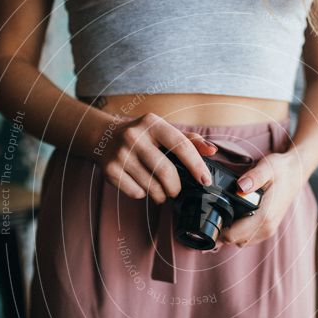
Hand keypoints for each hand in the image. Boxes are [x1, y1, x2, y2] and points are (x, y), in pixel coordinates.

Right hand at [95, 112, 217, 203]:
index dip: (196, 165)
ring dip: (161, 194)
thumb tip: (212, 151)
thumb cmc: (143, 136)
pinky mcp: (110, 170)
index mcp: (152, 123)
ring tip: (161, 192)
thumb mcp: (164, 131)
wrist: (104, 137)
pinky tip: (142, 185)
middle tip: (176, 191)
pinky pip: (136, 193)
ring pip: (151, 186)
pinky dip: (144, 194)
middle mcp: (134, 136)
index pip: (181, 145)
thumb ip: (189, 140)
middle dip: (176, 187)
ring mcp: (120, 154)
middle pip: (166, 172)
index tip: (205, 181)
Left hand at [222, 150, 305, 246]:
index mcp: (265, 217)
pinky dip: (239, 231)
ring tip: (225, 212)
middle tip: (214, 212)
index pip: (233, 235)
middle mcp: (267, 228)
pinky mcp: (267, 229)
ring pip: (240, 241)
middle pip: (234, 240)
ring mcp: (268, 230)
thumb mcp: (267, 167)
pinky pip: (247, 238)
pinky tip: (235, 216)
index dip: (218, 228)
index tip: (211, 215)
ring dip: (230, 232)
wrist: (295, 173)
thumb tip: (241, 187)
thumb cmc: (281, 170)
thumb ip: (254, 177)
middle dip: (222, 230)